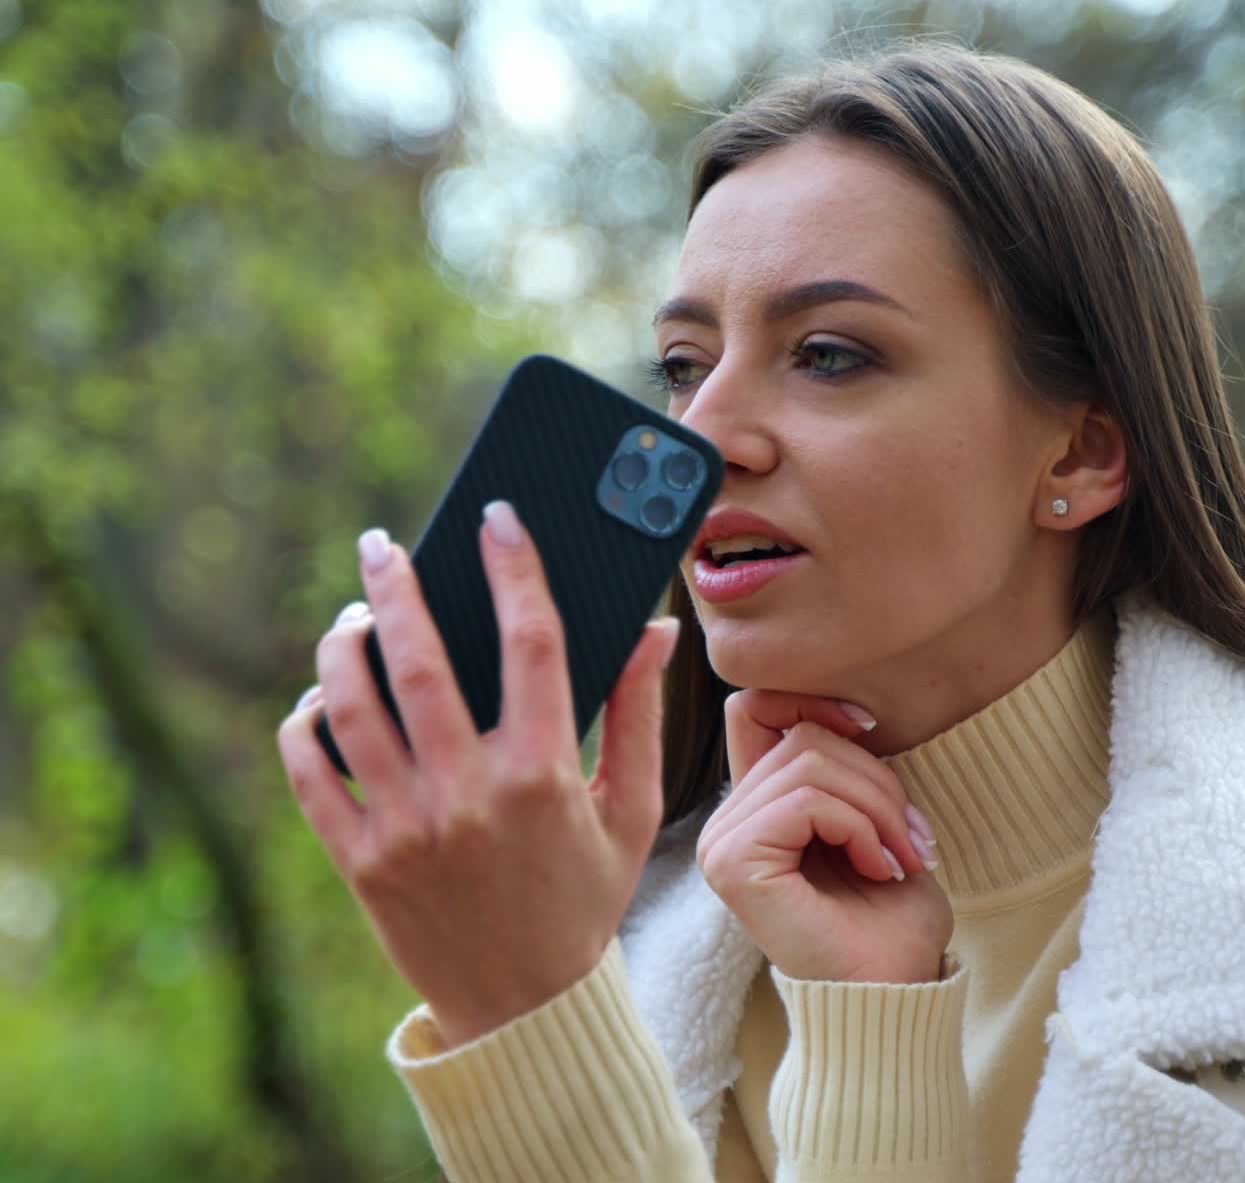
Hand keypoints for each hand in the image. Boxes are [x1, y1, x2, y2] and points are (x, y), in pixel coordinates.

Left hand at [276, 502, 679, 1047]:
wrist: (522, 1008)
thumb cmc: (583, 896)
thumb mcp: (630, 810)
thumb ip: (639, 715)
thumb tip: (654, 629)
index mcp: (544, 773)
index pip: (531, 640)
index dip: (515, 568)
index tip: (498, 520)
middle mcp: (470, 793)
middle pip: (421, 660)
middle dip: (397, 587)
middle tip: (383, 545)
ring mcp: (406, 828)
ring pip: (353, 706)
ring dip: (344, 646)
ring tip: (350, 617)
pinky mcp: (360, 861)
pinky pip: (312, 773)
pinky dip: (306, 723)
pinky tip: (321, 697)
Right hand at [696, 689, 952, 984]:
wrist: (893, 993)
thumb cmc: (889, 914)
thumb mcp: (868, 816)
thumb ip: (839, 766)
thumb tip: (845, 711)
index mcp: (755, 804)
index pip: (753, 706)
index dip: (811, 699)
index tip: (871, 728)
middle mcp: (728, 819)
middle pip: (799, 733)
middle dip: (875, 777)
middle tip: (913, 837)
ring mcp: (723, 840)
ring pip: (807, 762)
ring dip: (877, 806)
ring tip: (901, 855)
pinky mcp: (734, 862)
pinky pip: (805, 801)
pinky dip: (859, 827)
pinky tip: (876, 866)